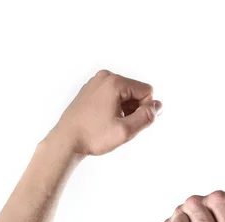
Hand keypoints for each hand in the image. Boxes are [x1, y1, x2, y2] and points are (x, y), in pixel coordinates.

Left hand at [47, 69, 161, 156]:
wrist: (65, 141)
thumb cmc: (93, 136)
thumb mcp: (125, 131)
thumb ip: (147, 117)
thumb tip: (158, 106)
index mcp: (114, 82)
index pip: (147, 91)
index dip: (145, 110)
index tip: (130, 123)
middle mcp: (104, 77)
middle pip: (135, 91)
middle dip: (134, 109)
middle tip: (120, 126)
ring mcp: (95, 83)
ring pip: (124, 95)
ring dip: (124, 110)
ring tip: (110, 124)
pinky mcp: (90, 91)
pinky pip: (112, 96)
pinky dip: (114, 108)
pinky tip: (104, 121)